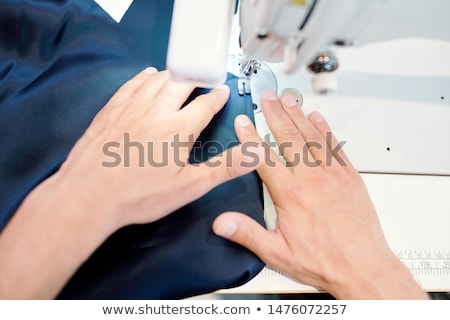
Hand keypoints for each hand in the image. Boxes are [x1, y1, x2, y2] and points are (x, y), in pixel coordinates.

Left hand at [0, 68, 264, 298]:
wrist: (89, 196)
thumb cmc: (140, 195)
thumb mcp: (189, 186)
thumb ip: (225, 167)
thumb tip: (257, 154)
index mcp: (179, 128)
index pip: (205, 103)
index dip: (217, 95)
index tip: (222, 90)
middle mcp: (156, 110)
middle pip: (181, 82)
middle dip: (196, 77)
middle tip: (204, 77)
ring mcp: (131, 107)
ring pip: (157, 80)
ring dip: (172, 74)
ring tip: (181, 73)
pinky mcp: (111, 110)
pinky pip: (132, 84)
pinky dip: (144, 76)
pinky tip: (148, 75)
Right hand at [213, 91, 426, 298]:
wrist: (364, 268)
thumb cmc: (324, 261)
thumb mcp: (277, 252)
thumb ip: (247, 233)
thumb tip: (222, 222)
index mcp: (291, 194)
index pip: (264, 157)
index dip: (249, 137)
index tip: (242, 122)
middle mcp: (312, 179)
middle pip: (289, 138)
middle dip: (275, 114)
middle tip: (267, 98)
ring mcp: (333, 175)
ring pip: (311, 137)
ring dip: (298, 115)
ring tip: (289, 100)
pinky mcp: (350, 178)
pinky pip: (335, 147)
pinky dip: (325, 130)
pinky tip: (318, 119)